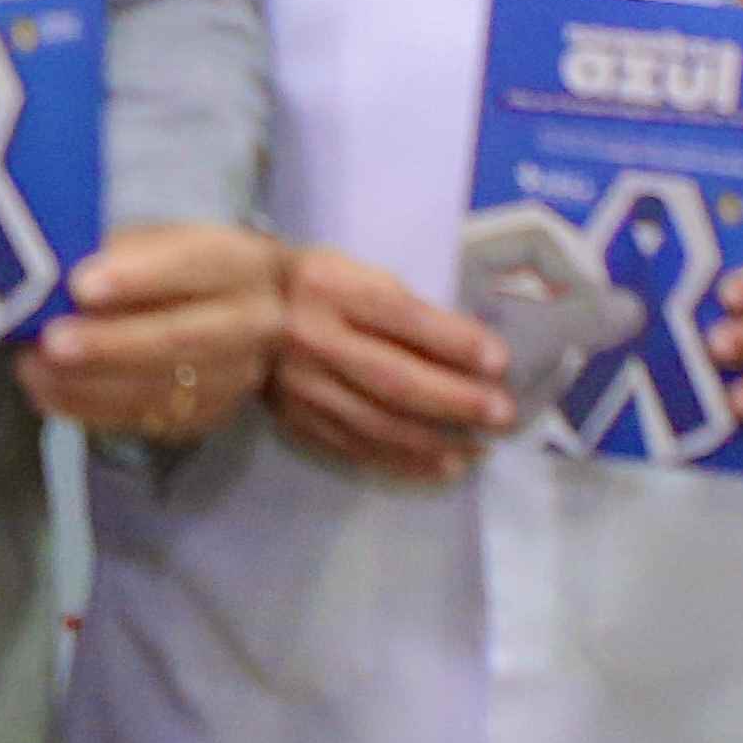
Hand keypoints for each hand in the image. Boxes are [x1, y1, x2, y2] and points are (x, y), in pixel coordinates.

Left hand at [23, 222, 288, 442]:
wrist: (234, 312)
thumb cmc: (179, 264)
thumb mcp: (161, 238)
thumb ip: (120, 250)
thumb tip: (57, 265)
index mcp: (243, 262)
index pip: (195, 265)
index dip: (137, 276)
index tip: (80, 284)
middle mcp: (252, 322)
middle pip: (180, 337)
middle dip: (109, 343)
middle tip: (50, 342)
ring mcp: (235, 376)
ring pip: (159, 387)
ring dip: (87, 382)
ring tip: (32, 367)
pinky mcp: (207, 415)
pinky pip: (143, 418)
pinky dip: (87, 407)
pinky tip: (45, 391)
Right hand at [264, 250, 516, 481]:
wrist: (241, 313)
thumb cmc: (318, 287)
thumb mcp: (357, 275)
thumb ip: (405, 309)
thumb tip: (469, 353)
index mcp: (332, 291)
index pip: (400, 317)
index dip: (452, 341)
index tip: (500, 361)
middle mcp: (313, 340)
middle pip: (392, 378)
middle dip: (453, 399)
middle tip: (502, 414)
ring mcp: (303, 387)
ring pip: (376, 423)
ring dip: (435, 441)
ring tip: (480, 449)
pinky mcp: (297, 421)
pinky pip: (356, 448)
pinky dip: (404, 462)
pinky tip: (441, 466)